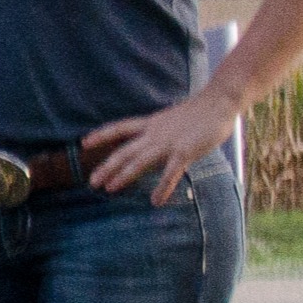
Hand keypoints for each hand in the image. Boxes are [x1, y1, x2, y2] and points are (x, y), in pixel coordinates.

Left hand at [81, 85, 239, 204]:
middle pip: (125, 150)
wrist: (219, 102)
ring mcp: (168, 142)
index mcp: (150, 123)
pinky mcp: (185, 151)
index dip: (101, 135)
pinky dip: (162, 187)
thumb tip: (152, 145)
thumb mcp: (171, 121)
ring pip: (140, 161)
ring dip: (124, 175)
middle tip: (92, 182)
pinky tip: (156, 201)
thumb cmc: (198, 112)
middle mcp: (154, 133)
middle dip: (107, 166)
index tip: (84, 142)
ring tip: (110, 189)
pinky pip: (170, 173)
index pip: (119, 128)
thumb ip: (160, 133)